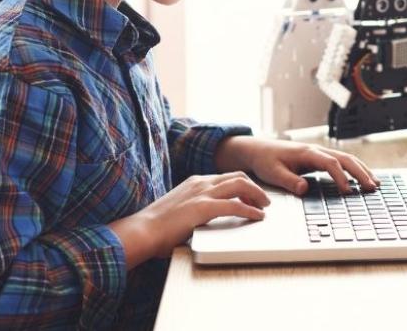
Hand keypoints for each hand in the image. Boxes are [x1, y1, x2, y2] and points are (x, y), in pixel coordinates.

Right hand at [109, 171, 269, 267]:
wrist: (142, 231)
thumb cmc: (156, 227)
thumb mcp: (180, 210)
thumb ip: (195, 208)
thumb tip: (207, 219)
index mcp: (195, 181)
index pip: (226, 176)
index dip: (243, 185)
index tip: (252, 195)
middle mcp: (201, 182)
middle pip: (238, 176)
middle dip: (254, 187)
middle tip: (264, 200)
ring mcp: (202, 193)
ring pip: (240, 184)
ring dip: (257, 194)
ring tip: (265, 206)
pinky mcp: (204, 207)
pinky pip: (235, 204)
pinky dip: (250, 210)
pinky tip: (258, 216)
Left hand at [215, 136, 380, 195]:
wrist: (259, 150)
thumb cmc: (266, 161)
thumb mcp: (273, 173)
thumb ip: (289, 180)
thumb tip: (304, 188)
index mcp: (307, 153)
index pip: (330, 164)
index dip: (341, 177)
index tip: (348, 192)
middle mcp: (316, 151)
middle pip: (345, 159)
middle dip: (360, 172)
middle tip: (372, 187)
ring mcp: (319, 153)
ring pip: (346, 159)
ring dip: (361, 170)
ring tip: (375, 183)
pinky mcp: (319, 158)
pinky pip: (342, 162)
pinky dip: (355, 169)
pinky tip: (363, 178)